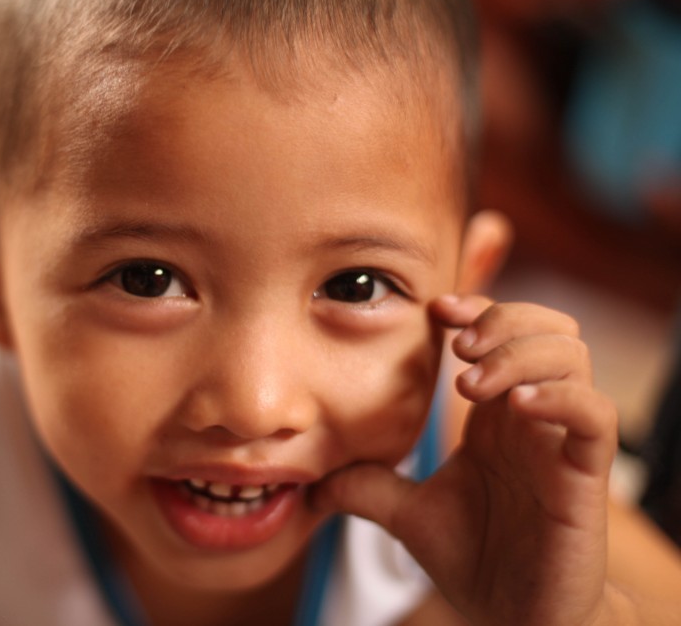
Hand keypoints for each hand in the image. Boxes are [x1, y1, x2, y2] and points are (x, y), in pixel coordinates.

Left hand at [312, 295, 618, 625]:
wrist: (514, 621)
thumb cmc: (475, 560)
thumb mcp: (405, 514)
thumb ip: (365, 486)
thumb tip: (309, 482)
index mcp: (495, 415)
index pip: (503, 332)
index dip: (476, 308)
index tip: (436, 311)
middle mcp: (532, 418)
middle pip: (546, 328)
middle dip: (502, 319)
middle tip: (459, 344)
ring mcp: (560, 443)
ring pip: (571, 357)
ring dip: (520, 351)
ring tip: (473, 379)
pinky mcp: (585, 478)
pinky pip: (594, 416)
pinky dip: (560, 396)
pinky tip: (515, 405)